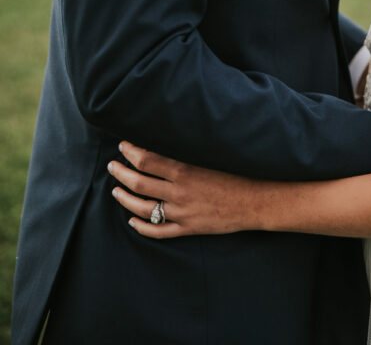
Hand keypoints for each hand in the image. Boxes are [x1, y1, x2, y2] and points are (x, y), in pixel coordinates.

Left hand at [108, 141, 261, 238]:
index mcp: (185, 170)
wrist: (255, 201)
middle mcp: (179, 192)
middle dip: (121, 173)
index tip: (123, 146)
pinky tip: (132, 221)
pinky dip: (141, 227)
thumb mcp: (210, 157)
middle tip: (112, 166)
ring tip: (116, 190)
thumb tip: (164, 144)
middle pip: (139, 182)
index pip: (147, 160)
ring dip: (125, 198)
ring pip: (142, 208)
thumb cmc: (237, 174)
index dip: (131, 152)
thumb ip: (187, 154)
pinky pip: (158, 231)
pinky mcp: (187, 228)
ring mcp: (181, 212)